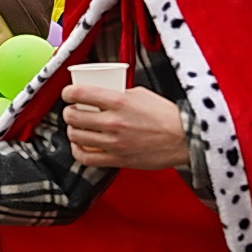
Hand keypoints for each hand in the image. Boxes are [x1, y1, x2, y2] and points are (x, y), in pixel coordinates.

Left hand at [61, 85, 187, 168]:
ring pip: (76, 137)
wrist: (184, 139)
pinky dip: (77, 151)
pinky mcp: (117, 159)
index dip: (67, 92)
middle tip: (73, 110)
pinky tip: (80, 145)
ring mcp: (113, 143)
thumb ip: (118, 93)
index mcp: (119, 101)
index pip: (79, 93)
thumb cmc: (166, 116)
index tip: (68, 93)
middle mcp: (113, 122)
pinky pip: (86, 158)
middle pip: (73, 116)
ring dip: (72, 130)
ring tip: (77, 127)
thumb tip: (102, 93)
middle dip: (68, 112)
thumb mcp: (140, 94)